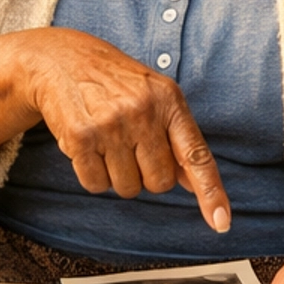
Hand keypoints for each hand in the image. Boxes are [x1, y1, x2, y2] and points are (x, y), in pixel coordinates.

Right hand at [0, 28, 229, 233]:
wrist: (62, 60)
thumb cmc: (115, 82)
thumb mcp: (154, 95)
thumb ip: (176, 136)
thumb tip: (192, 182)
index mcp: (169, 100)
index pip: (196, 155)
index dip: (211, 193)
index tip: (222, 223)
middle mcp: (143, 111)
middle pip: (159, 183)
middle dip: (145, 174)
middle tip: (129, 146)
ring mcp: (111, 124)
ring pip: (127, 189)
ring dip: (117, 175)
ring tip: (106, 141)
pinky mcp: (81, 137)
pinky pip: (96, 185)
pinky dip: (92, 175)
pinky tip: (88, 146)